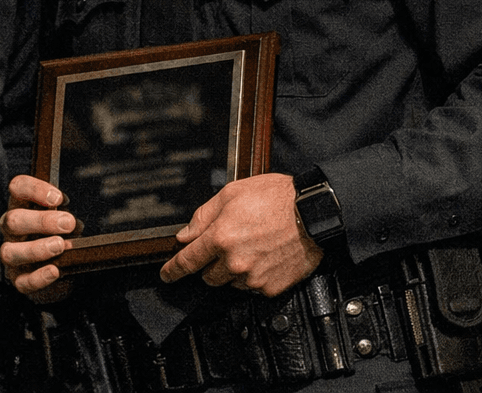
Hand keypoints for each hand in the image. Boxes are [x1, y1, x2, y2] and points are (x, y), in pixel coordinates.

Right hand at [0, 174, 77, 299]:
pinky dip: (39, 276)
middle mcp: (12, 230)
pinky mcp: (19, 279)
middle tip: (68, 223)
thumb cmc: (62, 235)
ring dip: (36, 248)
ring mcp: (13, 255)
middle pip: (13, 220)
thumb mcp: (65, 219)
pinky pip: (23, 281)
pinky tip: (54, 271)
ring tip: (60, 246)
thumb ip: (66, 215)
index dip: (34, 189)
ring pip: (10, 251)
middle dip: (41, 221)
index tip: (58, 197)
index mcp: (22, 206)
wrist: (63, 271)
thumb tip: (74, 221)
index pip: (18, 188)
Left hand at [159, 173, 321, 296]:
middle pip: (208, 276)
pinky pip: (252, 287)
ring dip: (234, 270)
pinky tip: (265, 257)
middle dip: (212, 263)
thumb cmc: (278, 198)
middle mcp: (234, 261)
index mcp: (221, 237)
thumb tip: (185, 235)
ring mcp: (253, 277)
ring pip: (231, 282)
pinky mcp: (270, 287)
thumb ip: (204, 215)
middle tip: (229, 245)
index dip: (173, 270)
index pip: (187, 261)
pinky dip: (254, 276)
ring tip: (253, 246)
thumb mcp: (233, 193)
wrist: (314, 212)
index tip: (167, 275)